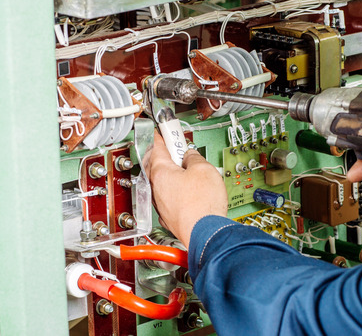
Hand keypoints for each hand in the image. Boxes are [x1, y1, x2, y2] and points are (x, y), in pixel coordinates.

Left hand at [143, 132, 227, 248]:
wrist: (205, 233)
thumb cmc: (202, 205)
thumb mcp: (203, 169)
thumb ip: (193, 157)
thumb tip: (190, 156)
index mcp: (160, 172)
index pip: (156, 146)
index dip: (161, 134)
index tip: (163, 129)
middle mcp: (156, 188)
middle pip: (155, 164)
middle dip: (164, 153)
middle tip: (176, 146)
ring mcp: (161, 204)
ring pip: (162, 181)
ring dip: (171, 172)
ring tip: (187, 168)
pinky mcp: (169, 215)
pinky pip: (168, 196)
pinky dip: (175, 188)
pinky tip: (188, 189)